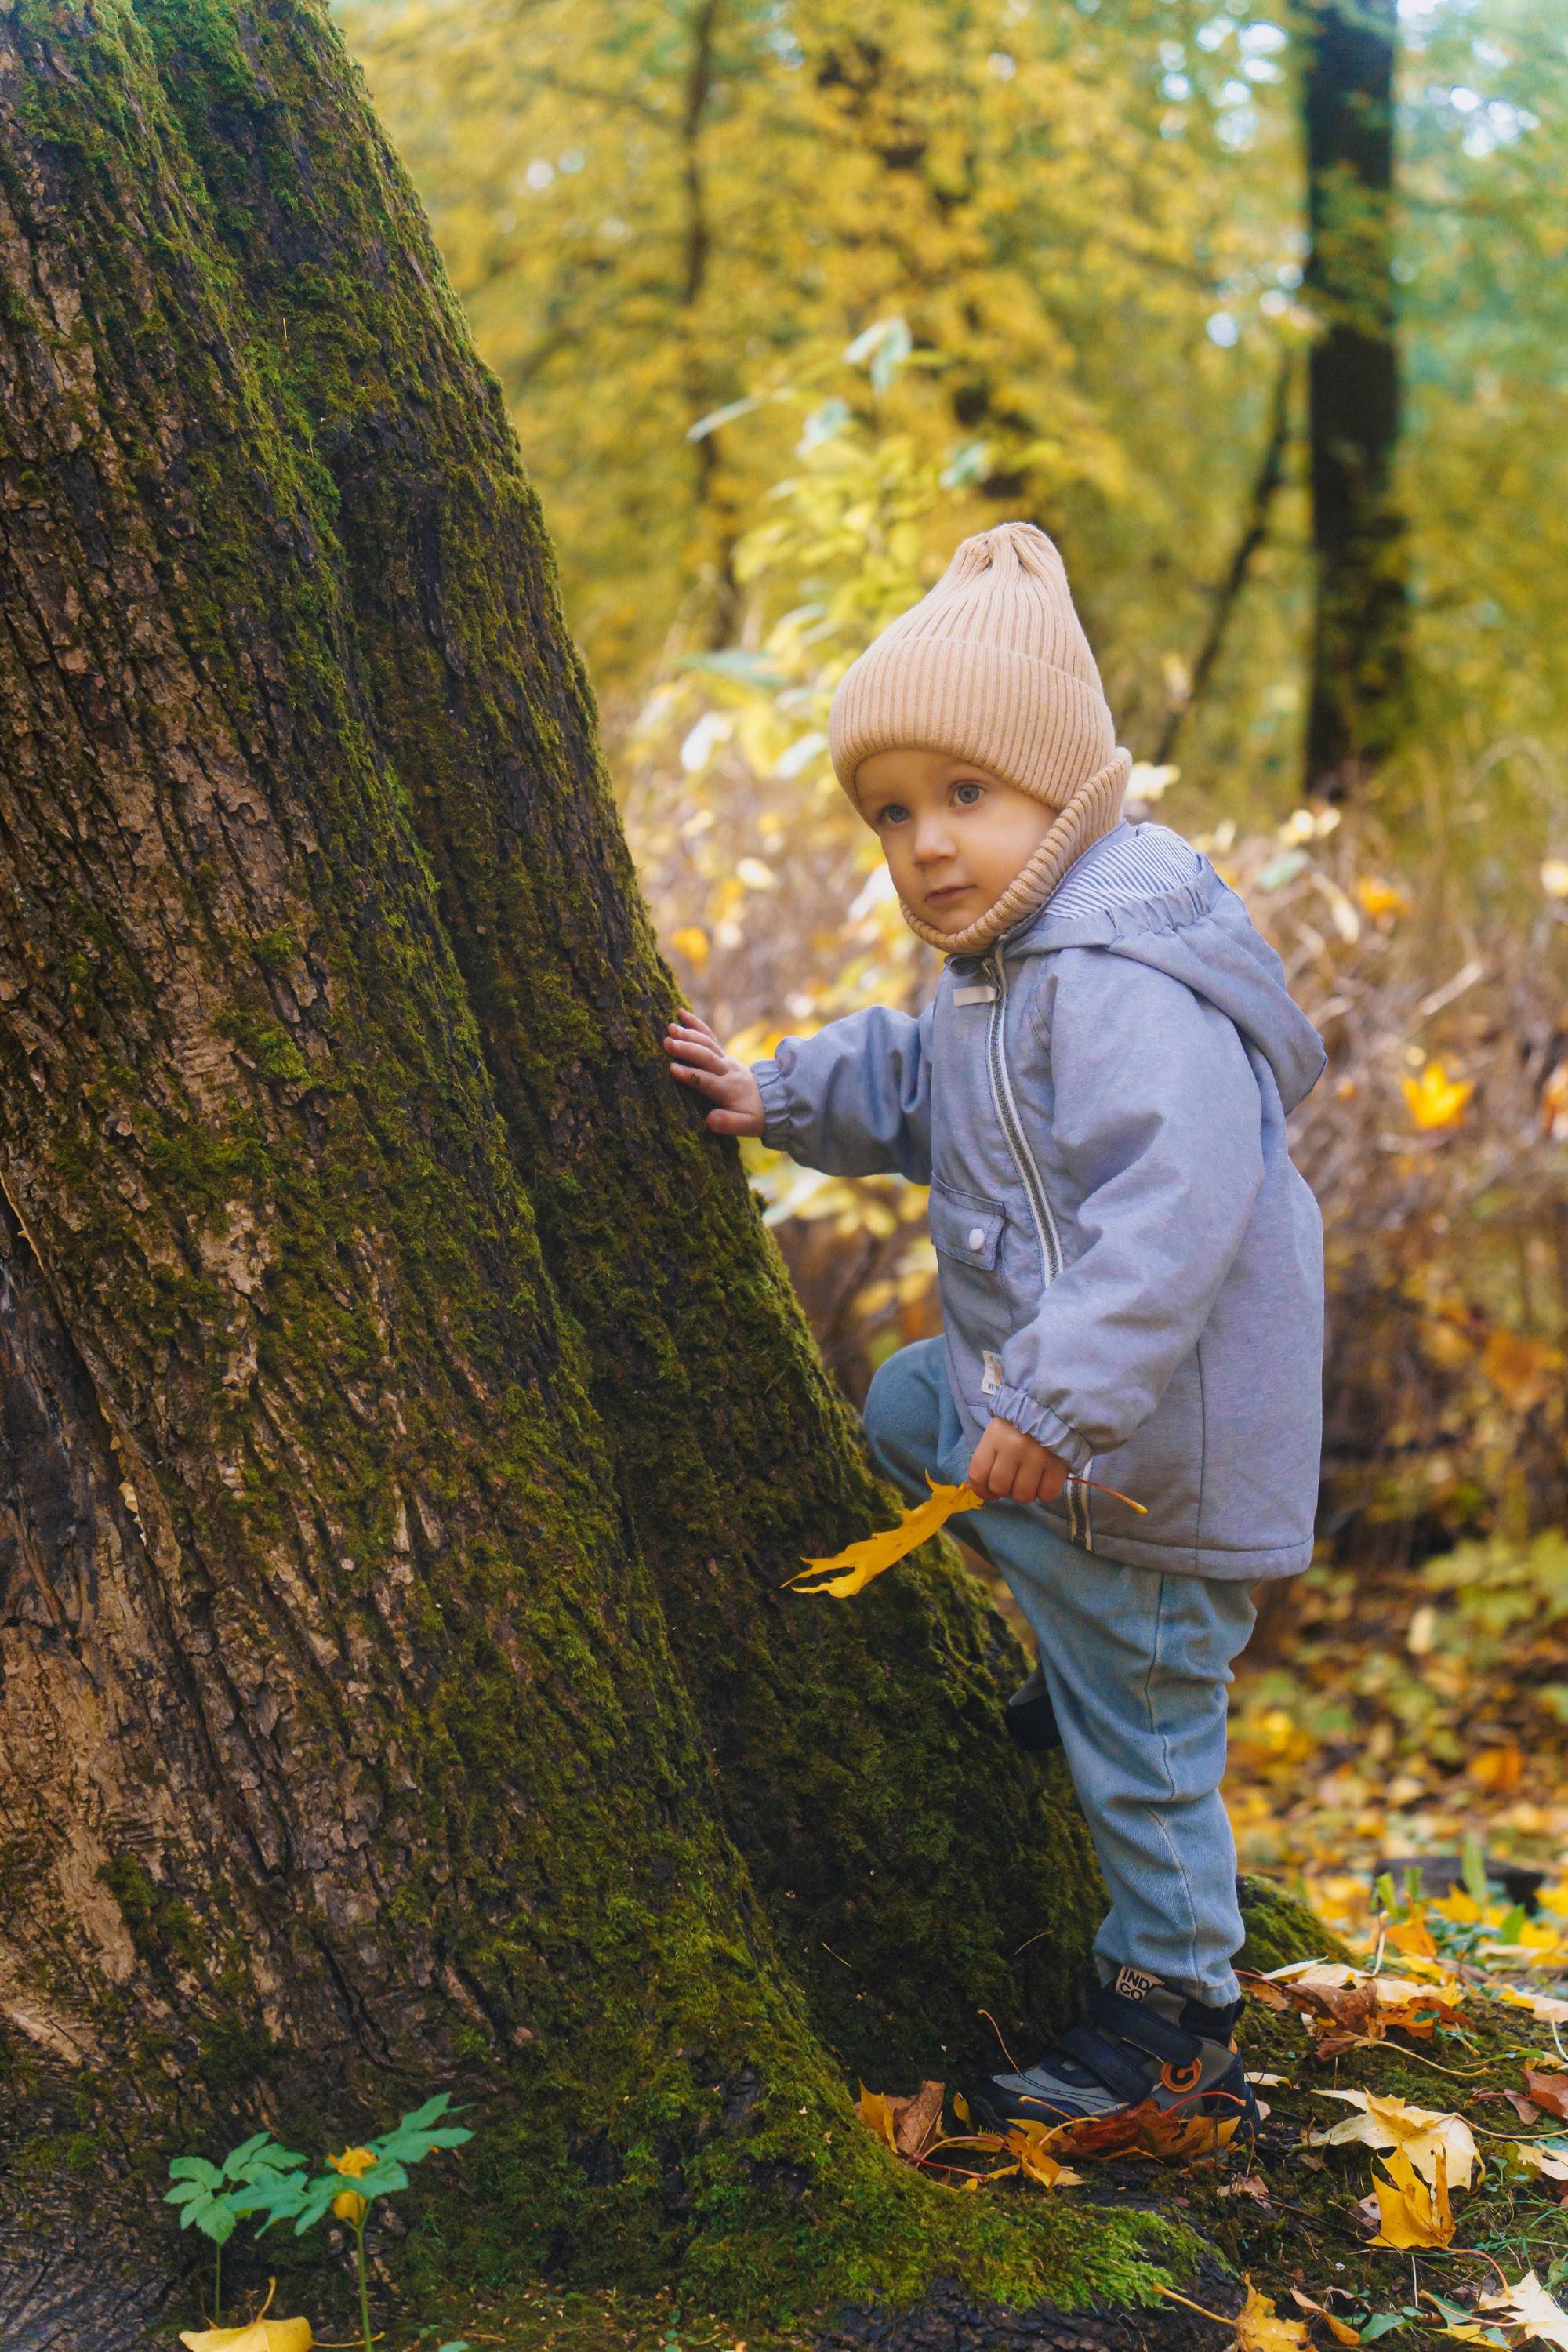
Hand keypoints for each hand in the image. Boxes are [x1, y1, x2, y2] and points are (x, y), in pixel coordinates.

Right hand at [662, 1013, 766, 1136]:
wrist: (770, 1101)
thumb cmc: (752, 1116)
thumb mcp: (746, 1126)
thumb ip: (729, 1123)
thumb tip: (710, 1120)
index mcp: (729, 1089)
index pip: (708, 1081)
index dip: (691, 1075)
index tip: (672, 1069)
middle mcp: (727, 1070)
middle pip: (707, 1057)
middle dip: (688, 1050)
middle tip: (667, 1043)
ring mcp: (725, 1059)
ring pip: (708, 1043)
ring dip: (690, 1034)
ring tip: (670, 1027)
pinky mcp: (722, 1054)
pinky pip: (709, 1036)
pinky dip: (696, 1024)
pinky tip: (681, 1012)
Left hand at [967, 1417, 1068, 1506]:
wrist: (1056, 1407)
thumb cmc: (1021, 1422)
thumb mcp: (998, 1432)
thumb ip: (990, 1457)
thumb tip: (986, 1489)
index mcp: (994, 1438)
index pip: (978, 1475)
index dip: (981, 1490)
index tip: (988, 1492)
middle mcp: (1013, 1448)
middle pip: (1000, 1487)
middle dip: (1004, 1490)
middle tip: (1012, 1482)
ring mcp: (1037, 1456)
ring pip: (1022, 1495)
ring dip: (1024, 1493)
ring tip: (1029, 1481)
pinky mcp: (1058, 1464)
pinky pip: (1047, 1494)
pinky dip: (1044, 1492)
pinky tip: (1044, 1480)